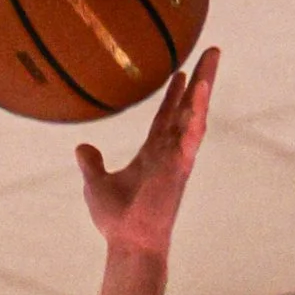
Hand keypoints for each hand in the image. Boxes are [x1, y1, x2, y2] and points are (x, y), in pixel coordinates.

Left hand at [77, 53, 216, 263]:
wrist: (127, 243)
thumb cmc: (116, 220)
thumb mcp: (96, 184)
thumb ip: (92, 164)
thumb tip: (81, 146)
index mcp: (153, 155)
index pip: (166, 118)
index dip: (174, 95)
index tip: (181, 72)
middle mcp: (169, 153)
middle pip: (188, 108)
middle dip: (201, 80)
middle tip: (212, 51)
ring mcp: (177, 158)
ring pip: (195, 115)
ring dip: (205, 86)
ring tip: (212, 58)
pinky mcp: (179, 167)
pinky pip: (191, 137)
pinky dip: (196, 115)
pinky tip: (200, 92)